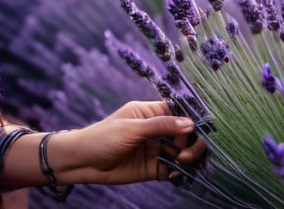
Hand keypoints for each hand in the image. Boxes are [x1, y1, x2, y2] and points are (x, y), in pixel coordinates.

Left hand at [51, 101, 206, 185]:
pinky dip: (182, 171)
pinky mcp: (156, 167)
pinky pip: (176, 169)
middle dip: (192, 141)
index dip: (192, 118)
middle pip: (187, 132)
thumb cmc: (102, 138)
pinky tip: (177, 173)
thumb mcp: (131, 129)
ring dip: (189, 156)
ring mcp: (157, 149)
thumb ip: (160, 126)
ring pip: (185, 151)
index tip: (200, 128)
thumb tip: (190, 123)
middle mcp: (157, 130)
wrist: (84, 162)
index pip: (179, 111)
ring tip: (181, 161)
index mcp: (150, 113)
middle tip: (185, 152)